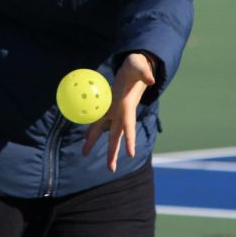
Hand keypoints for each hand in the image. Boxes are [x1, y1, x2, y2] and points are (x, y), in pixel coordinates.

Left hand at [82, 52, 156, 171]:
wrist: (134, 68)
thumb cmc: (137, 66)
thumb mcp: (139, 66)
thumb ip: (144, 73)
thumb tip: (151, 80)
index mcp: (128, 107)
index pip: (129, 126)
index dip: (130, 140)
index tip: (130, 154)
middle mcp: (121, 112)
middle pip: (116, 136)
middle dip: (113, 153)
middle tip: (110, 170)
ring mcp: (114, 111)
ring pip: (103, 131)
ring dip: (94, 142)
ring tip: (84, 154)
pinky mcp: (107, 106)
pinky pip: (97, 121)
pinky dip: (91, 129)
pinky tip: (85, 138)